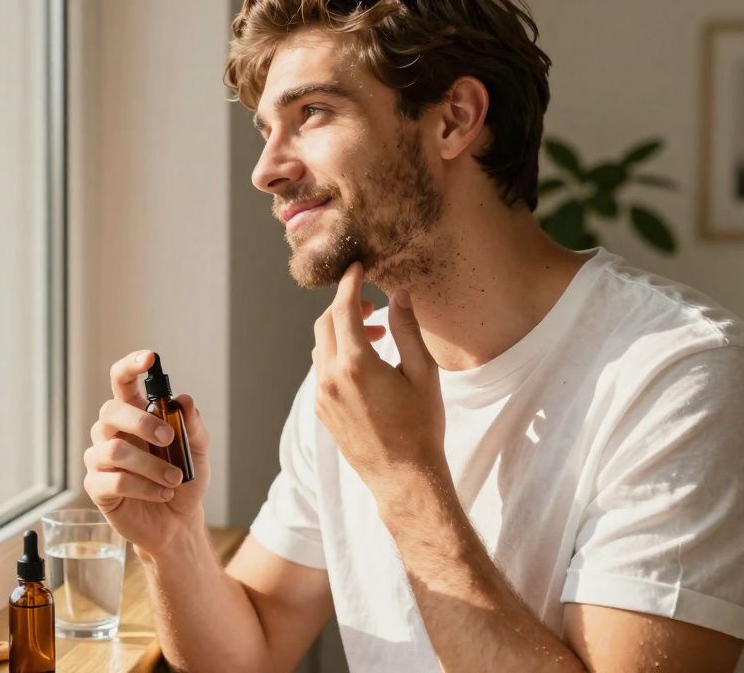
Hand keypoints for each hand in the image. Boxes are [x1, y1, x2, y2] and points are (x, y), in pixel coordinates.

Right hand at [83, 350, 210, 556]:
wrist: (178, 523)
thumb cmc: (183, 481)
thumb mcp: (198, 451)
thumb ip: (193, 425)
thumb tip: (184, 400)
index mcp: (133, 415)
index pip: (121, 382)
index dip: (130, 366)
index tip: (149, 358)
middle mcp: (111, 432)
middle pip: (110, 411)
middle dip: (141, 422)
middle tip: (170, 439)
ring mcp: (100, 459)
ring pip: (114, 449)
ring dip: (151, 465)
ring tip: (175, 479)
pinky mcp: (98, 487)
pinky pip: (115, 481)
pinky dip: (145, 487)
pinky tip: (163, 493)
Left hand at [312, 262, 447, 495]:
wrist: (404, 478)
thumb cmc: (421, 426)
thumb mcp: (423, 373)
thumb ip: (407, 329)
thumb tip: (398, 294)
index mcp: (356, 364)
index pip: (343, 308)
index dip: (350, 283)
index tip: (357, 265)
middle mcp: (330, 377)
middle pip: (325, 323)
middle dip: (345, 306)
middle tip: (372, 304)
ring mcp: (322, 396)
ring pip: (321, 346)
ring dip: (342, 331)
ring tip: (377, 336)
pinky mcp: (321, 410)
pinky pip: (321, 369)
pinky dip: (337, 354)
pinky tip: (365, 363)